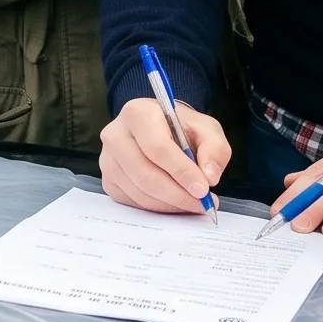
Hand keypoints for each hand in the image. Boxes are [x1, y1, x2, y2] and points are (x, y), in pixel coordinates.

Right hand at [99, 95, 230, 214]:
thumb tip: (209, 177)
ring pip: (140, 192)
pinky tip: (176, 202)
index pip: (157, 147)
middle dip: (178, 194)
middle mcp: (115, 135)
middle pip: (145, 174)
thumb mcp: (206, 129)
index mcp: (137, 113)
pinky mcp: (108, 180)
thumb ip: (214, 149)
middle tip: (203, 204)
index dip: (181, 171)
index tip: (203, 189)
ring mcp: (108, 160)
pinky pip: (133, 202)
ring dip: (171, 203)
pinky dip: (159, 207)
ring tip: (194, 203)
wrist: (160, 130)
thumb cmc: (182, 129)